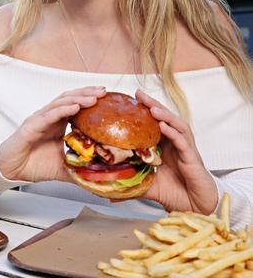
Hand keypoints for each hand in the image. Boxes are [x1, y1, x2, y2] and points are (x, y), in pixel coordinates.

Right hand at [0, 86, 105, 182]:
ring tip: (93, 98)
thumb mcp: (64, 168)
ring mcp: (40, 119)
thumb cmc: (34, 165)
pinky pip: (49, 115)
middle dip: (87, 93)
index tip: (107, 98)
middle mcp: (49, 118)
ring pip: (60, 103)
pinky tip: (74, 107)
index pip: (75, 105)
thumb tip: (102, 179)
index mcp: (58, 124)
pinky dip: (62, 109)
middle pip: (70, 98)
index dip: (90, 99)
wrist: (12, 171)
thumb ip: (81, 170)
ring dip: (78, 98)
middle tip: (103, 92)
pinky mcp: (31, 126)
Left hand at [137, 90, 217, 214]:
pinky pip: (183, 142)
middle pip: (165, 119)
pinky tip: (163, 126)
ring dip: (164, 115)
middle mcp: (176, 144)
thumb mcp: (148, 186)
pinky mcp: (192, 159)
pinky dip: (173, 133)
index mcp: (165, 146)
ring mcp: (185, 149)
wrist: (195, 209)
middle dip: (152, 105)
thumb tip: (109, 190)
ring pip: (176, 126)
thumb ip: (131, 183)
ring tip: (151, 107)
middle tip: (138, 94)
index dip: (144, 112)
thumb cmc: (174, 194)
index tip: (129, 100)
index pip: (154, 124)